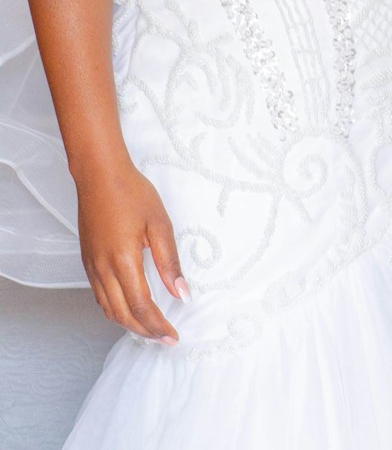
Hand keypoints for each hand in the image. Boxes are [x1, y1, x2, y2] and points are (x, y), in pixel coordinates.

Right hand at [76, 157, 187, 342]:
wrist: (99, 174)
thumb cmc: (132, 193)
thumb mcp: (159, 224)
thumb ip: (169, 262)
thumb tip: (182, 293)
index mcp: (122, 261)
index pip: (141, 306)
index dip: (158, 326)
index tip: (173, 336)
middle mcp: (103, 270)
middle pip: (123, 314)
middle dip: (145, 331)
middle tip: (165, 338)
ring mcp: (91, 267)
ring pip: (108, 309)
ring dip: (129, 324)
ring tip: (151, 329)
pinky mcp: (87, 262)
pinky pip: (100, 297)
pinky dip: (116, 310)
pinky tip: (129, 308)